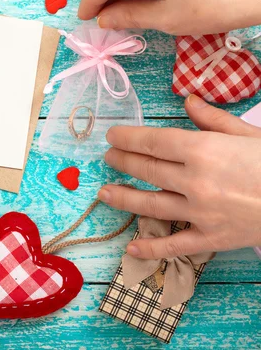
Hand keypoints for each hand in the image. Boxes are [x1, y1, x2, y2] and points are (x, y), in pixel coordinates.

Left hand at [98, 94, 260, 258]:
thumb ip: (211, 119)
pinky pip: (175, 245)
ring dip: (123, 198)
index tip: (111, 136)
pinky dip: (152, 249)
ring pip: (151, 205)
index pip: (152, 142)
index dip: (126, 138)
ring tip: (103, 192)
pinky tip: (131, 249)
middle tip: (107, 157)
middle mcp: (195, 181)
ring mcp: (200, 212)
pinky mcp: (211, 238)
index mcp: (202, 150)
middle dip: (122, 162)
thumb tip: (187, 100)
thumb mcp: (246, 134)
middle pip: (146, 170)